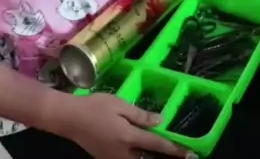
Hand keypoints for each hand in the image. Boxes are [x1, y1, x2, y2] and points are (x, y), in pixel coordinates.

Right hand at [65, 93, 195, 158]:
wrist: (69, 119)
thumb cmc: (95, 107)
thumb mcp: (119, 105)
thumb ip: (141, 115)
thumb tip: (161, 121)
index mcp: (128, 137)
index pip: (157, 145)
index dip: (175, 149)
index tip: (190, 153)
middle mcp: (123, 153)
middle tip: (184, 156)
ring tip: (167, 155)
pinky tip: (146, 154)